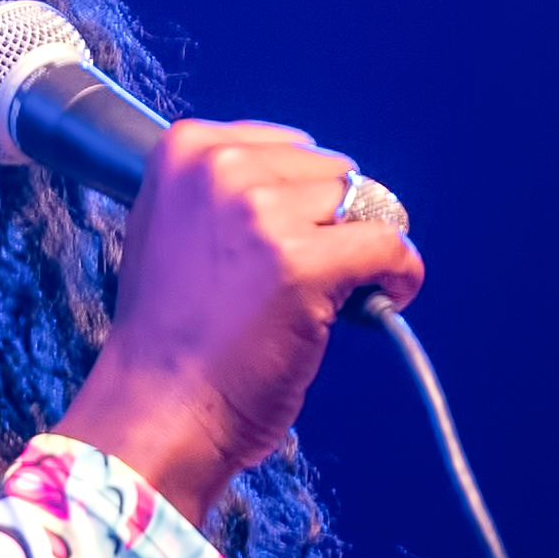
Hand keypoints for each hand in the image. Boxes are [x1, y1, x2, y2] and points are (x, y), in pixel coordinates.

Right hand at [57, 122, 422, 521]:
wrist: (158, 410)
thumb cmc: (167, 339)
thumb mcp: (169, 229)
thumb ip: (222, 194)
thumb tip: (294, 187)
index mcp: (185, 151)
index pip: (287, 147)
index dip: (303, 198)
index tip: (297, 236)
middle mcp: (222, 170)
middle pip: (330, 172)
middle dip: (331, 223)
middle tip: (310, 276)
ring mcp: (262, 215)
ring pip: (362, 205)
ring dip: (362, 249)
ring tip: (337, 293)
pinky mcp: (304, 263)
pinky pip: (388, 246)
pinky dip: (400, 273)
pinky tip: (386, 296)